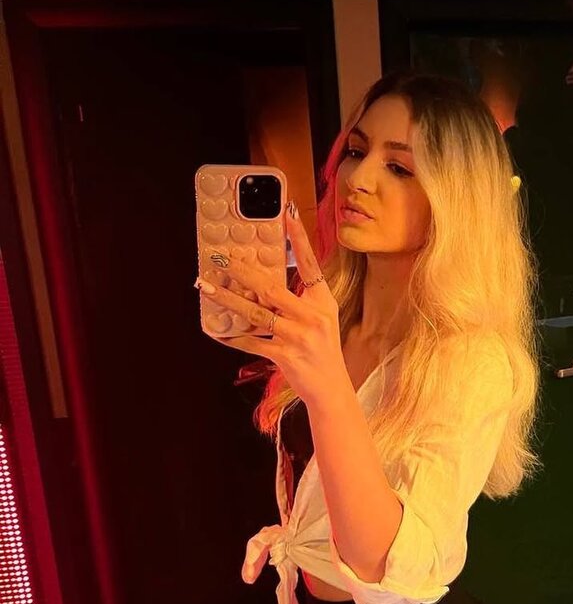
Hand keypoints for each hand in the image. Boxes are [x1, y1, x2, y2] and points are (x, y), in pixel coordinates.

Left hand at [196, 202, 348, 406]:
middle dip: (244, 271)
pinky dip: (232, 337)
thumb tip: (263, 281)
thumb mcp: (320, 318)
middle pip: (272, 287)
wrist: (331, 389)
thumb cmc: (322, 351)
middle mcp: (313, 316)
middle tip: (222, 258)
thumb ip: (298, 298)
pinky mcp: (286, 356)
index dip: (298, 238)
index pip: (310, 263)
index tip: (287, 214)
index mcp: (322, 301)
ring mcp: (300, 337)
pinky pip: (252, 342)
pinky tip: (216, 330)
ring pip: (256, 313)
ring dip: (228, 299)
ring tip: (208, 287)